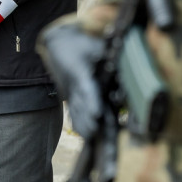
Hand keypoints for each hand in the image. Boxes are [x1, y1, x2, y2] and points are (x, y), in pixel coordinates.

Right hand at [39, 19, 105, 138]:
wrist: (58, 45)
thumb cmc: (78, 44)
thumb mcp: (92, 44)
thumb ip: (106, 52)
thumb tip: (122, 56)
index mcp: (80, 72)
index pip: (86, 89)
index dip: (91, 101)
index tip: (96, 113)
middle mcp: (74, 85)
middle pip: (81, 105)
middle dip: (87, 120)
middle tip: (94, 132)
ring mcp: (71, 92)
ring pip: (76, 111)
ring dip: (82, 124)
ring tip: (89, 137)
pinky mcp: (71, 96)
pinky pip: (73, 111)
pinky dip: (77, 122)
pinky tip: (83, 134)